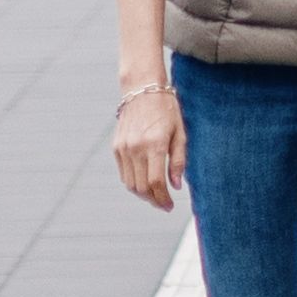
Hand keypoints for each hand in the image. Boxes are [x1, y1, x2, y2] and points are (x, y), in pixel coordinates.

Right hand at [110, 80, 183, 209]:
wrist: (142, 90)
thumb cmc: (166, 110)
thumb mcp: (180, 133)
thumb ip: (178, 161)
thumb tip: (176, 186)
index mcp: (154, 144)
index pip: (155, 182)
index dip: (163, 198)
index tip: (170, 206)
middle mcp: (135, 148)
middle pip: (141, 187)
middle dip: (153, 200)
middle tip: (164, 205)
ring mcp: (123, 148)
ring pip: (130, 183)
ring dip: (143, 194)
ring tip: (156, 196)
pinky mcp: (116, 147)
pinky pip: (123, 173)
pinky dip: (133, 183)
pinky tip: (145, 183)